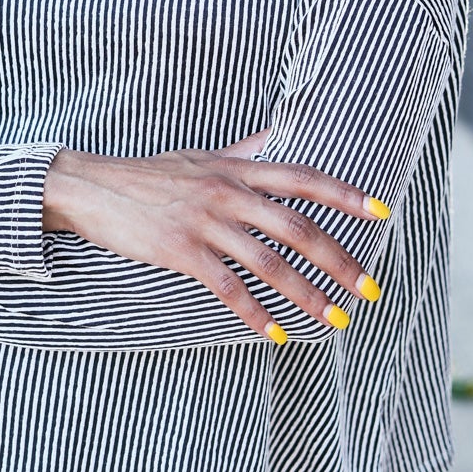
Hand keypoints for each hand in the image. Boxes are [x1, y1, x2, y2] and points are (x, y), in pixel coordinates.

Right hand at [41, 130, 386, 340]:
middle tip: (369, 288)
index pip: (304, 178)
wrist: (90, 186)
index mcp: (237, 168)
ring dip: (307, 295)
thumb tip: (274, 137)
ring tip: (333, 319)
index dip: (346, 195)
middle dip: (339, 260)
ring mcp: (204, 222)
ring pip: (269, 262)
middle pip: (298, 227)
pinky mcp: (180, 251)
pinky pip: (227, 287)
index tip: (382, 213)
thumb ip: (242, 151)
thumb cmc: (147, 174)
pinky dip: (254, 314)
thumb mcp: (199, 156)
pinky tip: (274, 334)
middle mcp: (228, 192)